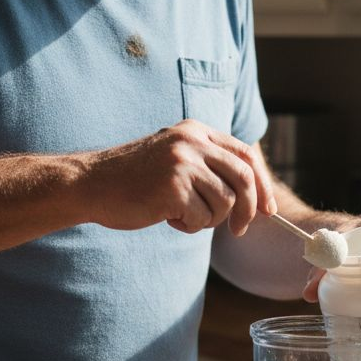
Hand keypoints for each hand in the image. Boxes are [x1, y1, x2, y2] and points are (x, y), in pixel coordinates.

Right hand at [76, 120, 276, 236]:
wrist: (92, 184)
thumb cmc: (133, 178)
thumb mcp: (174, 158)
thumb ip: (208, 165)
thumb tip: (254, 196)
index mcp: (195, 131)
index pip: (245, 156)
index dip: (262, 186)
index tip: (268, 211)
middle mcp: (192, 142)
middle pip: (243, 179)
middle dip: (249, 210)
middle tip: (240, 230)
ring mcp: (182, 163)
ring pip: (224, 202)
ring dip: (209, 220)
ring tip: (183, 216)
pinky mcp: (173, 188)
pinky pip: (201, 218)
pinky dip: (189, 226)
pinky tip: (167, 218)